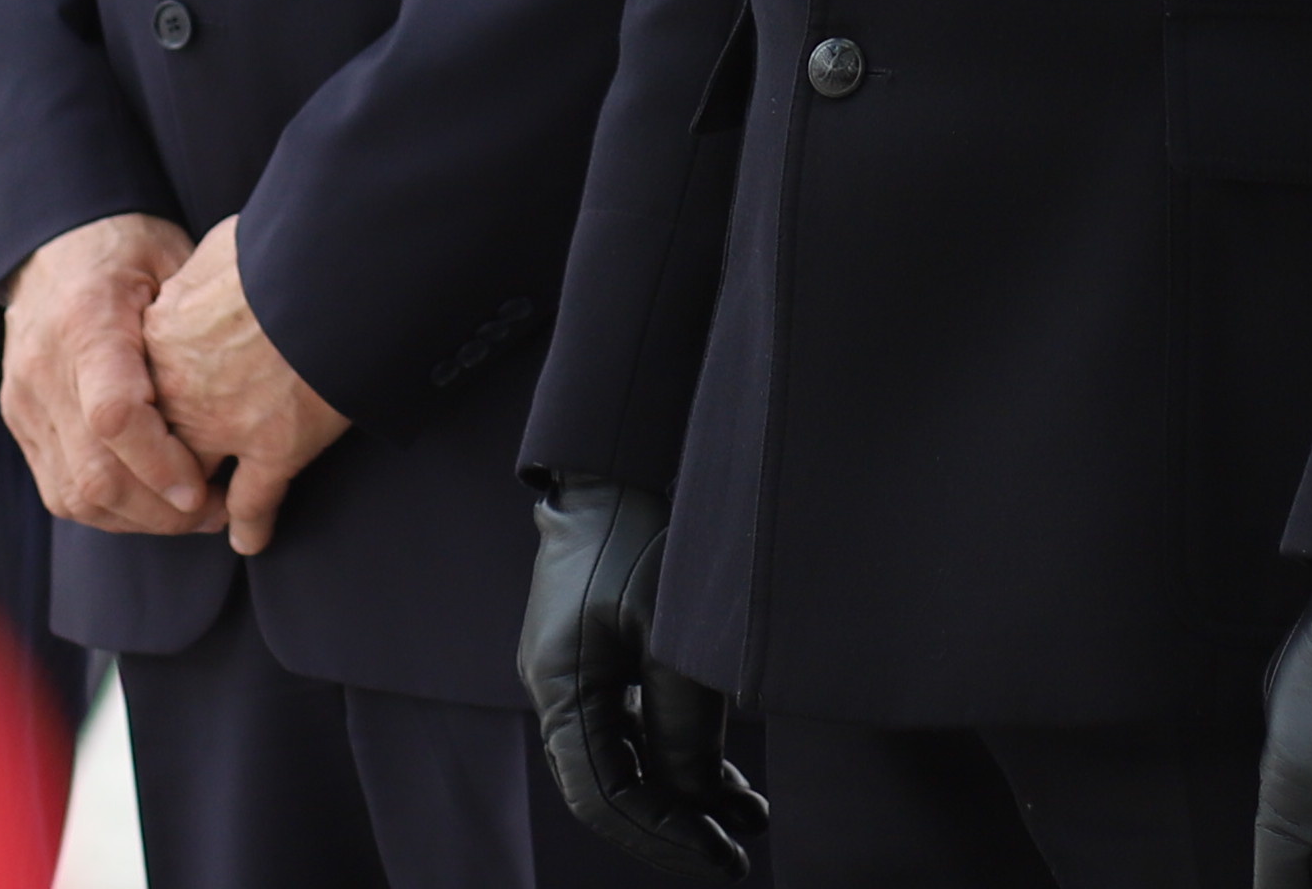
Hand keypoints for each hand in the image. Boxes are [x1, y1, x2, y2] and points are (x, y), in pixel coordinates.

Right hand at [0, 214, 212, 537]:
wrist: (52, 246)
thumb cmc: (127, 250)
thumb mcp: (172, 260)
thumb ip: (196, 323)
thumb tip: (245, 390)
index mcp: (86, 320)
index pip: (115, 415)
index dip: (161, 464)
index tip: (205, 489)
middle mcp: (44, 368)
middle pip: (95, 472)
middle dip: (161, 510)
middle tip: (216, 511)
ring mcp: (25, 401)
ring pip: (76, 495)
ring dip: (139, 519)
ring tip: (191, 513)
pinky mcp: (21, 422)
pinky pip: (61, 491)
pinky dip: (110, 510)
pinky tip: (151, 503)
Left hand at [146, 221, 352, 553]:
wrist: (326, 270)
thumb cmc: (277, 248)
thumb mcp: (220, 250)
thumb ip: (204, 275)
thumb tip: (215, 272)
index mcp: (159, 339)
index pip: (136, 394)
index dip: (149, 412)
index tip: (160, 420)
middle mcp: (179, 389)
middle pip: (152, 447)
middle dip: (161, 469)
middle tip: (171, 486)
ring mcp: (223, 425)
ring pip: (193, 484)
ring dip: (199, 503)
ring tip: (206, 516)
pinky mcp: (274, 448)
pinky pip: (251, 503)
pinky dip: (250, 524)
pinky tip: (251, 536)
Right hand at [524, 476, 763, 878]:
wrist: (618, 462)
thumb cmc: (643, 533)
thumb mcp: (672, 630)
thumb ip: (682, 724)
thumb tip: (698, 803)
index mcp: (561, 686)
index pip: (603, 796)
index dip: (661, 836)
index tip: (720, 857)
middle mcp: (561, 690)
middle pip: (611, 787)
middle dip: (674, 824)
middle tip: (735, 856)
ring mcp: (579, 674)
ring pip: (628, 760)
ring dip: (685, 792)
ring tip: (750, 817)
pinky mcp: (602, 657)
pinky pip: (635, 726)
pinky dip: (679, 753)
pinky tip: (730, 776)